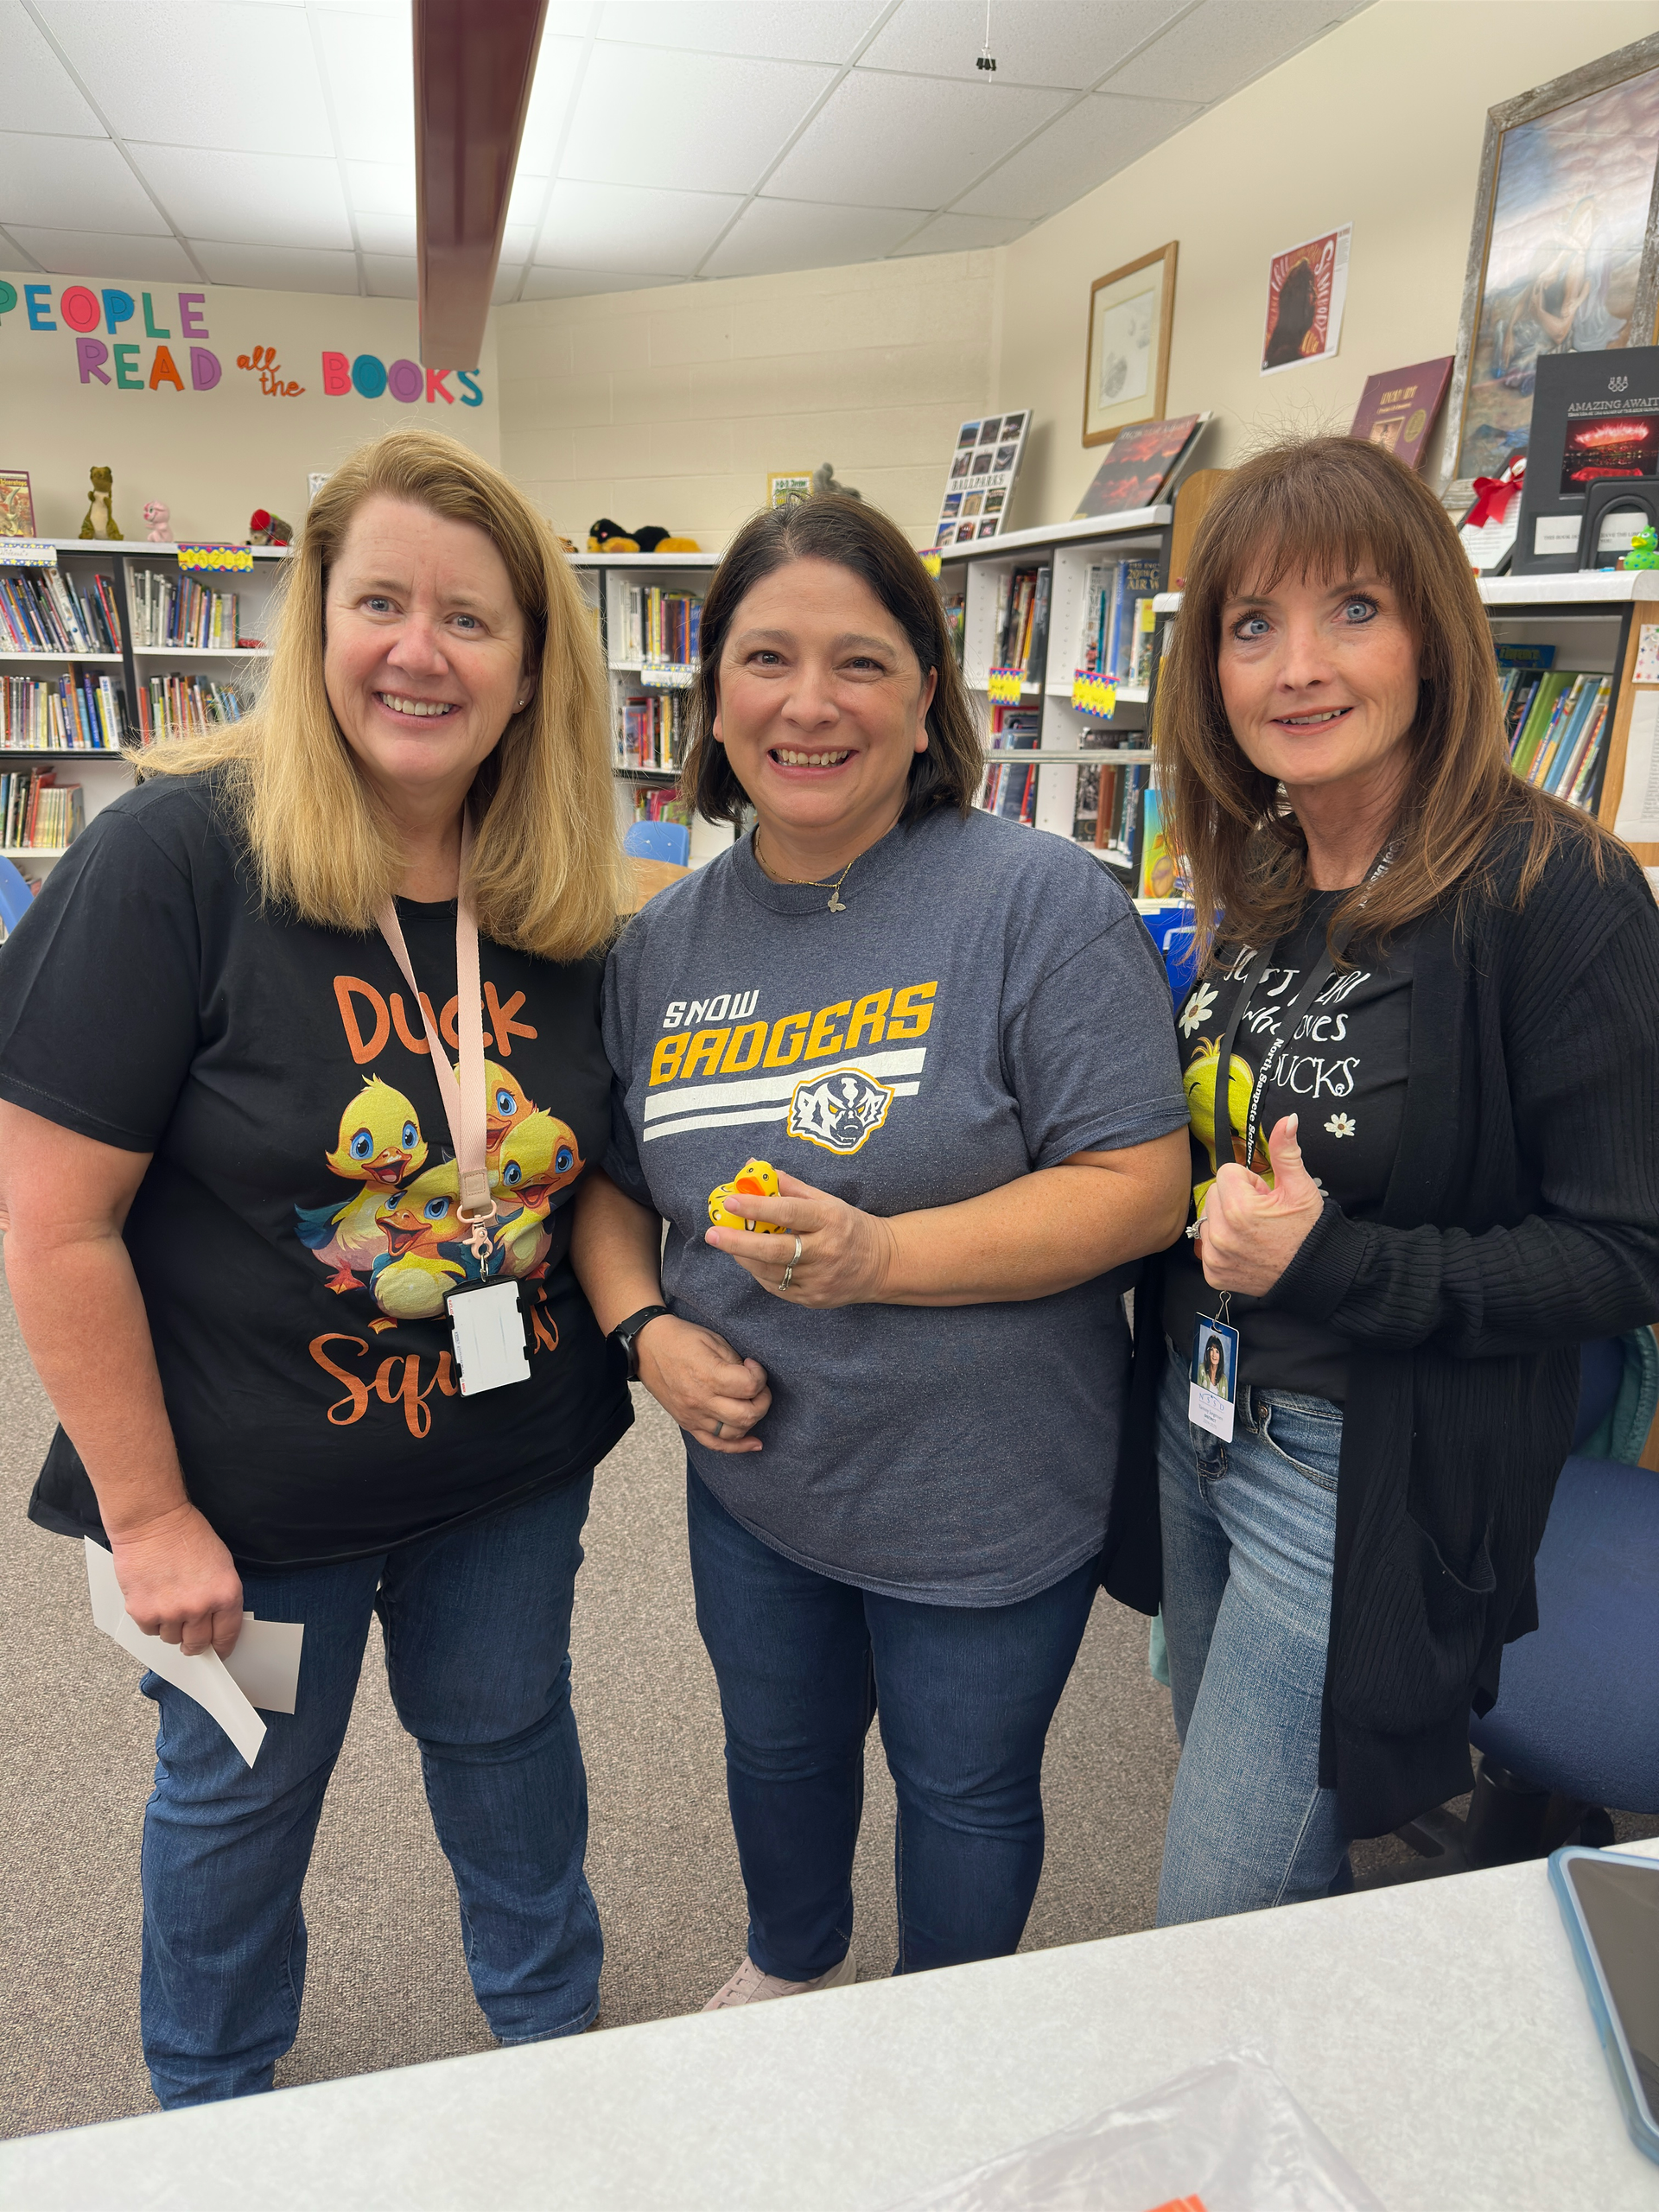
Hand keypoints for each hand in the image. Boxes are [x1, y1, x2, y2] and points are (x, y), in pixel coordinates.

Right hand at [108, 1500, 243, 1657]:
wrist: (153, 1521)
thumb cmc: (186, 1535)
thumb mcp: (221, 1564)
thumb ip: (219, 1596)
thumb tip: (215, 1622)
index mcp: (225, 1595)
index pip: (226, 1636)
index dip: (221, 1647)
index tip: (217, 1651)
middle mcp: (199, 1608)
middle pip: (197, 1644)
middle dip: (194, 1643)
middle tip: (189, 1636)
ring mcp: (169, 1612)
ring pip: (170, 1638)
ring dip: (170, 1627)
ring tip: (168, 1603)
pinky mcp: (143, 1612)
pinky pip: (149, 1630)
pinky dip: (151, 1620)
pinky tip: (153, 1599)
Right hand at [635, 1314, 771, 1453]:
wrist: (648, 1347)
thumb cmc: (681, 1339)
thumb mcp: (713, 1340)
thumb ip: (735, 1362)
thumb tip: (752, 1380)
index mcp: (708, 1375)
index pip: (749, 1386)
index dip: (760, 1376)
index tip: (753, 1367)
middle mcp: (700, 1400)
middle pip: (747, 1415)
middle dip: (762, 1401)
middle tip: (758, 1387)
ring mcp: (693, 1415)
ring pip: (734, 1433)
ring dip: (751, 1420)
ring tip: (750, 1403)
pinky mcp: (688, 1424)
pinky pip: (715, 1444)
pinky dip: (737, 1447)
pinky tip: (754, 1443)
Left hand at [702, 1172, 895, 1309]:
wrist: (883, 1264)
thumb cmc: (850, 1226)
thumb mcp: (829, 1201)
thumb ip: (793, 1188)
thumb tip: (759, 1171)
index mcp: (830, 1220)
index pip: (788, 1212)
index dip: (757, 1207)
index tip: (731, 1201)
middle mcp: (826, 1251)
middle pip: (775, 1249)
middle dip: (739, 1242)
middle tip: (712, 1234)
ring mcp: (820, 1279)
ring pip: (772, 1271)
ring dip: (744, 1257)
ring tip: (727, 1243)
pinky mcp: (814, 1299)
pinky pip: (778, 1288)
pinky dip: (760, 1273)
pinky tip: (751, 1261)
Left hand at [1195, 1115, 1324, 1298]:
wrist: (1315, 1275)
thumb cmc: (1309, 1231)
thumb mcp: (1300, 1188)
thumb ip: (1286, 1152)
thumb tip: (1288, 1119)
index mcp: (1239, 1208)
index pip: (1226, 1172)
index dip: (1249, 1182)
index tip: (1265, 1196)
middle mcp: (1221, 1234)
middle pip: (1213, 1193)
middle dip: (1235, 1198)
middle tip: (1262, 1214)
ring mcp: (1215, 1257)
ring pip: (1208, 1219)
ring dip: (1226, 1221)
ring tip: (1254, 1231)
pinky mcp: (1213, 1274)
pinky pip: (1207, 1246)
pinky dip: (1223, 1246)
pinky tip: (1246, 1249)